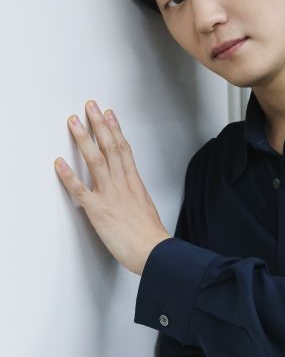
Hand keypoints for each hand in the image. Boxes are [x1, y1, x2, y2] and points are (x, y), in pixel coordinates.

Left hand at [54, 101, 170, 275]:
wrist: (153, 250)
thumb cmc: (150, 236)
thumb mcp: (146, 209)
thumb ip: (135, 196)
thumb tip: (129, 193)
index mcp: (134, 183)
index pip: (124, 149)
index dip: (115, 129)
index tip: (109, 114)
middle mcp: (122, 184)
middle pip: (110, 147)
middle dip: (99, 124)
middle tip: (90, 106)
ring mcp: (109, 195)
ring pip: (96, 160)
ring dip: (83, 139)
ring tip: (74, 122)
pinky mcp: (98, 210)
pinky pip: (80, 189)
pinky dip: (68, 175)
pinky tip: (59, 162)